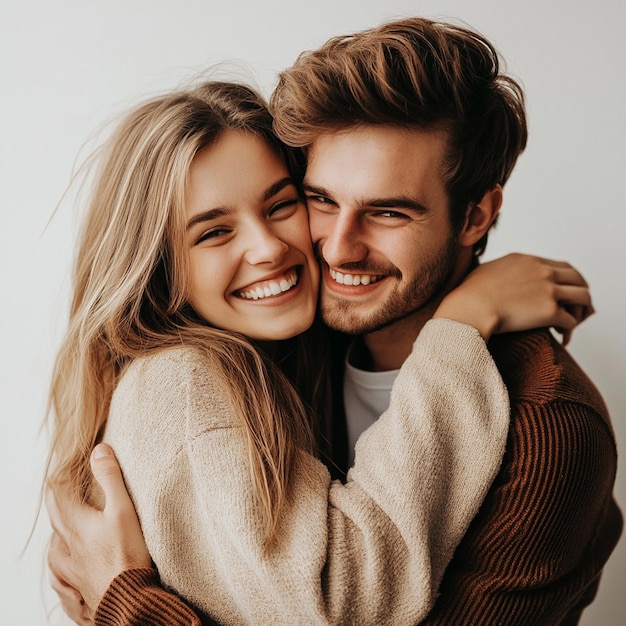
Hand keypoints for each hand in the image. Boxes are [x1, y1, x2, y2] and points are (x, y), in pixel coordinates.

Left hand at [46, 443, 152, 612]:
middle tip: (63, 486)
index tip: (67, 464)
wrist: (128, 601)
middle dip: (58, 499)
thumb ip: (110, 478)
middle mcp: (68, 545)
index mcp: (76, 524)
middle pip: (55, 518)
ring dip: (57, 530)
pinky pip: (60, 572)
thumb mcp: (123, 509)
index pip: (60, 495)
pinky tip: (66, 564)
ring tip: (64, 523)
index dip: (62, 477)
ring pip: (54, 546)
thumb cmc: (127, 555)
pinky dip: (60, 561)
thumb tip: (99, 450)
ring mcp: (71, 568)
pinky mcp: (79, 584)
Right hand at [434, 253, 592, 342]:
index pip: (563, 267)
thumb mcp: (486, 271)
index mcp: (528, 260)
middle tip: (575, 311)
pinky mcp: (549, 311)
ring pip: (583, 298)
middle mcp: (542, 271)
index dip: (569, 282)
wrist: (469, 308)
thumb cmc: (469, 294)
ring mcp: (548, 290)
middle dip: (580, 296)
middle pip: (578, 279)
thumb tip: (494, 277)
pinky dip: (569, 330)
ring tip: (570, 325)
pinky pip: (571, 321)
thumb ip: (500, 271)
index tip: (565, 295)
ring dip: (580, 312)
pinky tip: (561, 338)